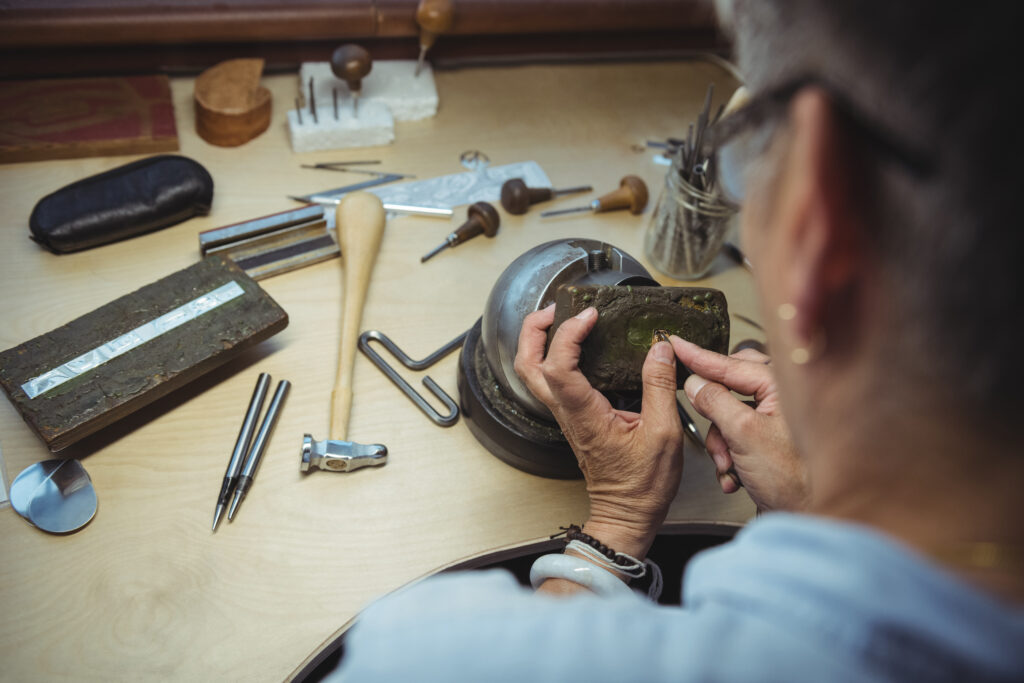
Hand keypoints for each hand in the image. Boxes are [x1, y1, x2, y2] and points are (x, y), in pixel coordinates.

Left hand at [514, 305, 683, 557]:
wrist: (627, 514)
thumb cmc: (642, 484)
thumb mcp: (663, 433)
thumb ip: (660, 387)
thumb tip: (659, 349)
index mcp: (583, 414)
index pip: (557, 366)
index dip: (568, 334)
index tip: (590, 317)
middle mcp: (567, 412)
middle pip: (527, 365)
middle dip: (534, 330)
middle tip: (558, 308)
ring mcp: (566, 416)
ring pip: (534, 373)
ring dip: (541, 341)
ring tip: (567, 320)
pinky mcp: (574, 418)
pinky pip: (552, 381)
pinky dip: (557, 356)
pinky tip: (582, 347)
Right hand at [671, 337, 807, 511]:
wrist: (810, 519)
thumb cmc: (795, 480)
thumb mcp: (744, 434)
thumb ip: (715, 401)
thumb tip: (695, 382)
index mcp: (782, 385)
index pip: (730, 364)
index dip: (697, 356)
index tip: (674, 343)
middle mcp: (781, 398)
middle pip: (729, 387)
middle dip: (712, 411)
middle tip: (705, 420)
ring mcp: (774, 421)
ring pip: (727, 416)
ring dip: (721, 444)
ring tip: (729, 465)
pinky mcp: (768, 443)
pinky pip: (735, 437)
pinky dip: (729, 457)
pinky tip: (736, 476)